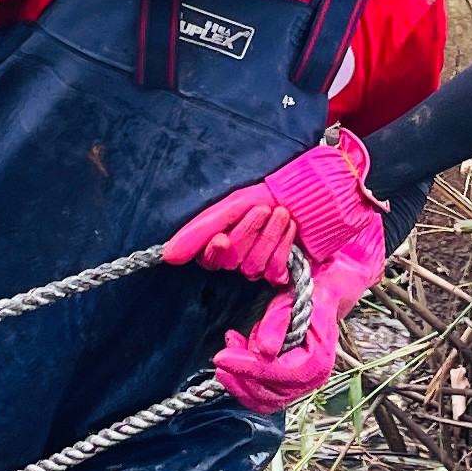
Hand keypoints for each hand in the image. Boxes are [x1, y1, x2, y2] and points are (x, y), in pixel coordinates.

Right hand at [164, 190, 296, 281]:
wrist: (304, 196)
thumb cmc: (265, 197)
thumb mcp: (230, 206)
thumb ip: (199, 231)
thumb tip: (167, 256)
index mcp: (217, 243)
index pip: (206, 259)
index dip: (213, 251)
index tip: (221, 238)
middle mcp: (235, 260)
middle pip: (231, 261)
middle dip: (249, 233)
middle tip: (264, 210)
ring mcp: (257, 268)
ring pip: (253, 266)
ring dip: (270, 236)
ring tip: (282, 213)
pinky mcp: (279, 274)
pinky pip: (274, 271)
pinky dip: (283, 246)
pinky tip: (290, 228)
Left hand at [211, 223, 386, 412]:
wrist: (326, 290)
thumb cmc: (313, 290)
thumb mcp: (297, 296)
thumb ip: (278, 321)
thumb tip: (264, 349)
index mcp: (319, 360)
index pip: (282, 375)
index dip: (250, 369)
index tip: (222, 356)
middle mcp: (313, 377)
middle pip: (271, 394)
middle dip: (241, 377)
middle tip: (222, 354)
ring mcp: (301, 383)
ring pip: (265, 400)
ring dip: (240, 381)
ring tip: (229, 350)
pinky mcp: (289, 382)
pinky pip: (264, 395)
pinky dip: (245, 382)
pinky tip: (236, 354)